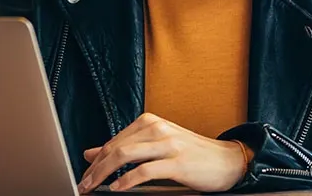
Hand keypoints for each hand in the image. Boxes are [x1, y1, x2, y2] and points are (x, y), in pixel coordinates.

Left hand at [78, 113, 249, 192]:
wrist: (229, 161)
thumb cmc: (193, 155)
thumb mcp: (155, 146)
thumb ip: (124, 148)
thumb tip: (91, 153)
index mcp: (149, 122)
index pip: (113, 141)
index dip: (95, 160)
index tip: (84, 175)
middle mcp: (157, 128)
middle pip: (115, 148)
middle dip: (95, 168)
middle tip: (83, 184)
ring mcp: (168, 144)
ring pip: (125, 156)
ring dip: (104, 174)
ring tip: (94, 187)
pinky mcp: (178, 161)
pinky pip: (145, 170)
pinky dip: (127, 180)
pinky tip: (117, 188)